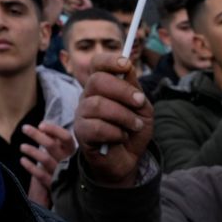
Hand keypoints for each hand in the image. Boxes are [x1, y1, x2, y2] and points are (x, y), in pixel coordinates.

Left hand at [21, 122, 76, 207]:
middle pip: (52, 146)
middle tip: (24, 128)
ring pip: (45, 160)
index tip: (41, 125)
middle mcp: (68, 162)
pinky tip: (22, 160)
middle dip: (36, 135)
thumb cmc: (67, 164)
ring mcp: (61, 174)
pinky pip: (40, 175)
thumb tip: (42, 125)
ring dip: (32, 151)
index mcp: (72, 151)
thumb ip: (56, 138)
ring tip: (22, 147)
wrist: (73, 191)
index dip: (54, 130)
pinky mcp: (54, 185)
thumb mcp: (65, 151)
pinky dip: (30, 167)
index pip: (66, 137)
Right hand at [75, 54, 152, 186]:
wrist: (127, 160)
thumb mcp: (141, 109)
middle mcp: (88, 96)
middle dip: (122, 91)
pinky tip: (121, 137)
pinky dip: (116, 132)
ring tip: (135, 125)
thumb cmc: (132, 131)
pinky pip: (96, 127)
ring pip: (98, 105)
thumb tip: (128, 67)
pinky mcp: (81, 133)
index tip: (127, 65)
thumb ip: (135, 89)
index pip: (97, 64)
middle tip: (139, 102)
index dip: (110, 60)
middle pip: (96, 81)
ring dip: (123, 116)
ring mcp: (82, 114)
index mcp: (101, 86)